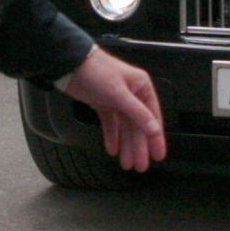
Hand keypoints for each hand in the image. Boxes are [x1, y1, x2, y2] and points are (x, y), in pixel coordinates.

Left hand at [58, 48, 166, 171]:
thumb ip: (138, 114)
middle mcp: (132, 93)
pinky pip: (110, 124)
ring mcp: (116, 99)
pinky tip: (112, 150)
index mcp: (141, 87)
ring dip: (126, 145)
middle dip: (139, 146)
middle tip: (141, 166)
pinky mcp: (102, 103)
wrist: (70, 64)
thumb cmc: (97, 71)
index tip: (158, 155)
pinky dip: (112, 136)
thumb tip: (154, 130)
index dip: (155, 137)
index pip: (152, 117)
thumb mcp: (119, 94)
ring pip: (124, 127)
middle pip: (138, 125)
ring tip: (127, 164)